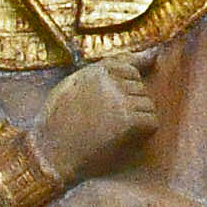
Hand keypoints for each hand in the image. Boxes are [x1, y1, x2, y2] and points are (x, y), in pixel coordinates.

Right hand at [32, 50, 157, 190]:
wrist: (51, 152)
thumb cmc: (61, 120)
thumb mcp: (77, 83)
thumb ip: (112, 67)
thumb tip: (155, 54)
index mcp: (100, 69)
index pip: (131, 69)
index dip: (121, 91)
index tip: (108, 105)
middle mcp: (113, 80)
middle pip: (140, 88)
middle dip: (128, 104)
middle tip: (102, 121)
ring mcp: (122, 99)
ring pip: (147, 105)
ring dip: (135, 119)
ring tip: (109, 130)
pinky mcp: (129, 120)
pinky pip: (150, 122)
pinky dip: (140, 134)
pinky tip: (119, 139)